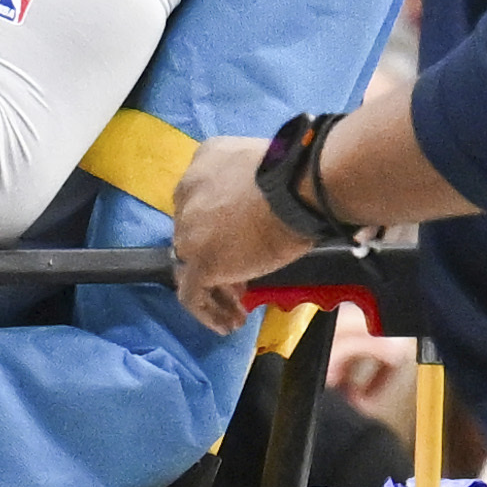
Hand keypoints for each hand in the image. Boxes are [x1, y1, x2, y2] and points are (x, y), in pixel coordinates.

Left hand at [165, 133, 302, 325]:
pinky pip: (191, 294)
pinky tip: (227, 324)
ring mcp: (189, 229)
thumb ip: (250, 190)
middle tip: (240, 284)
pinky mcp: (199, 259)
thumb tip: (264, 212)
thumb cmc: (298, 176)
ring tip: (235, 312)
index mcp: (204, 162)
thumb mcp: (265, 171)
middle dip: (217, 262)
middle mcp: (188, 194)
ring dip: (214, 291)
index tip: (240, 247)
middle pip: (194, 236)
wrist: (298, 186)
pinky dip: (207, 312)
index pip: (201, 203)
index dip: (217, 229)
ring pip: (190, 266)